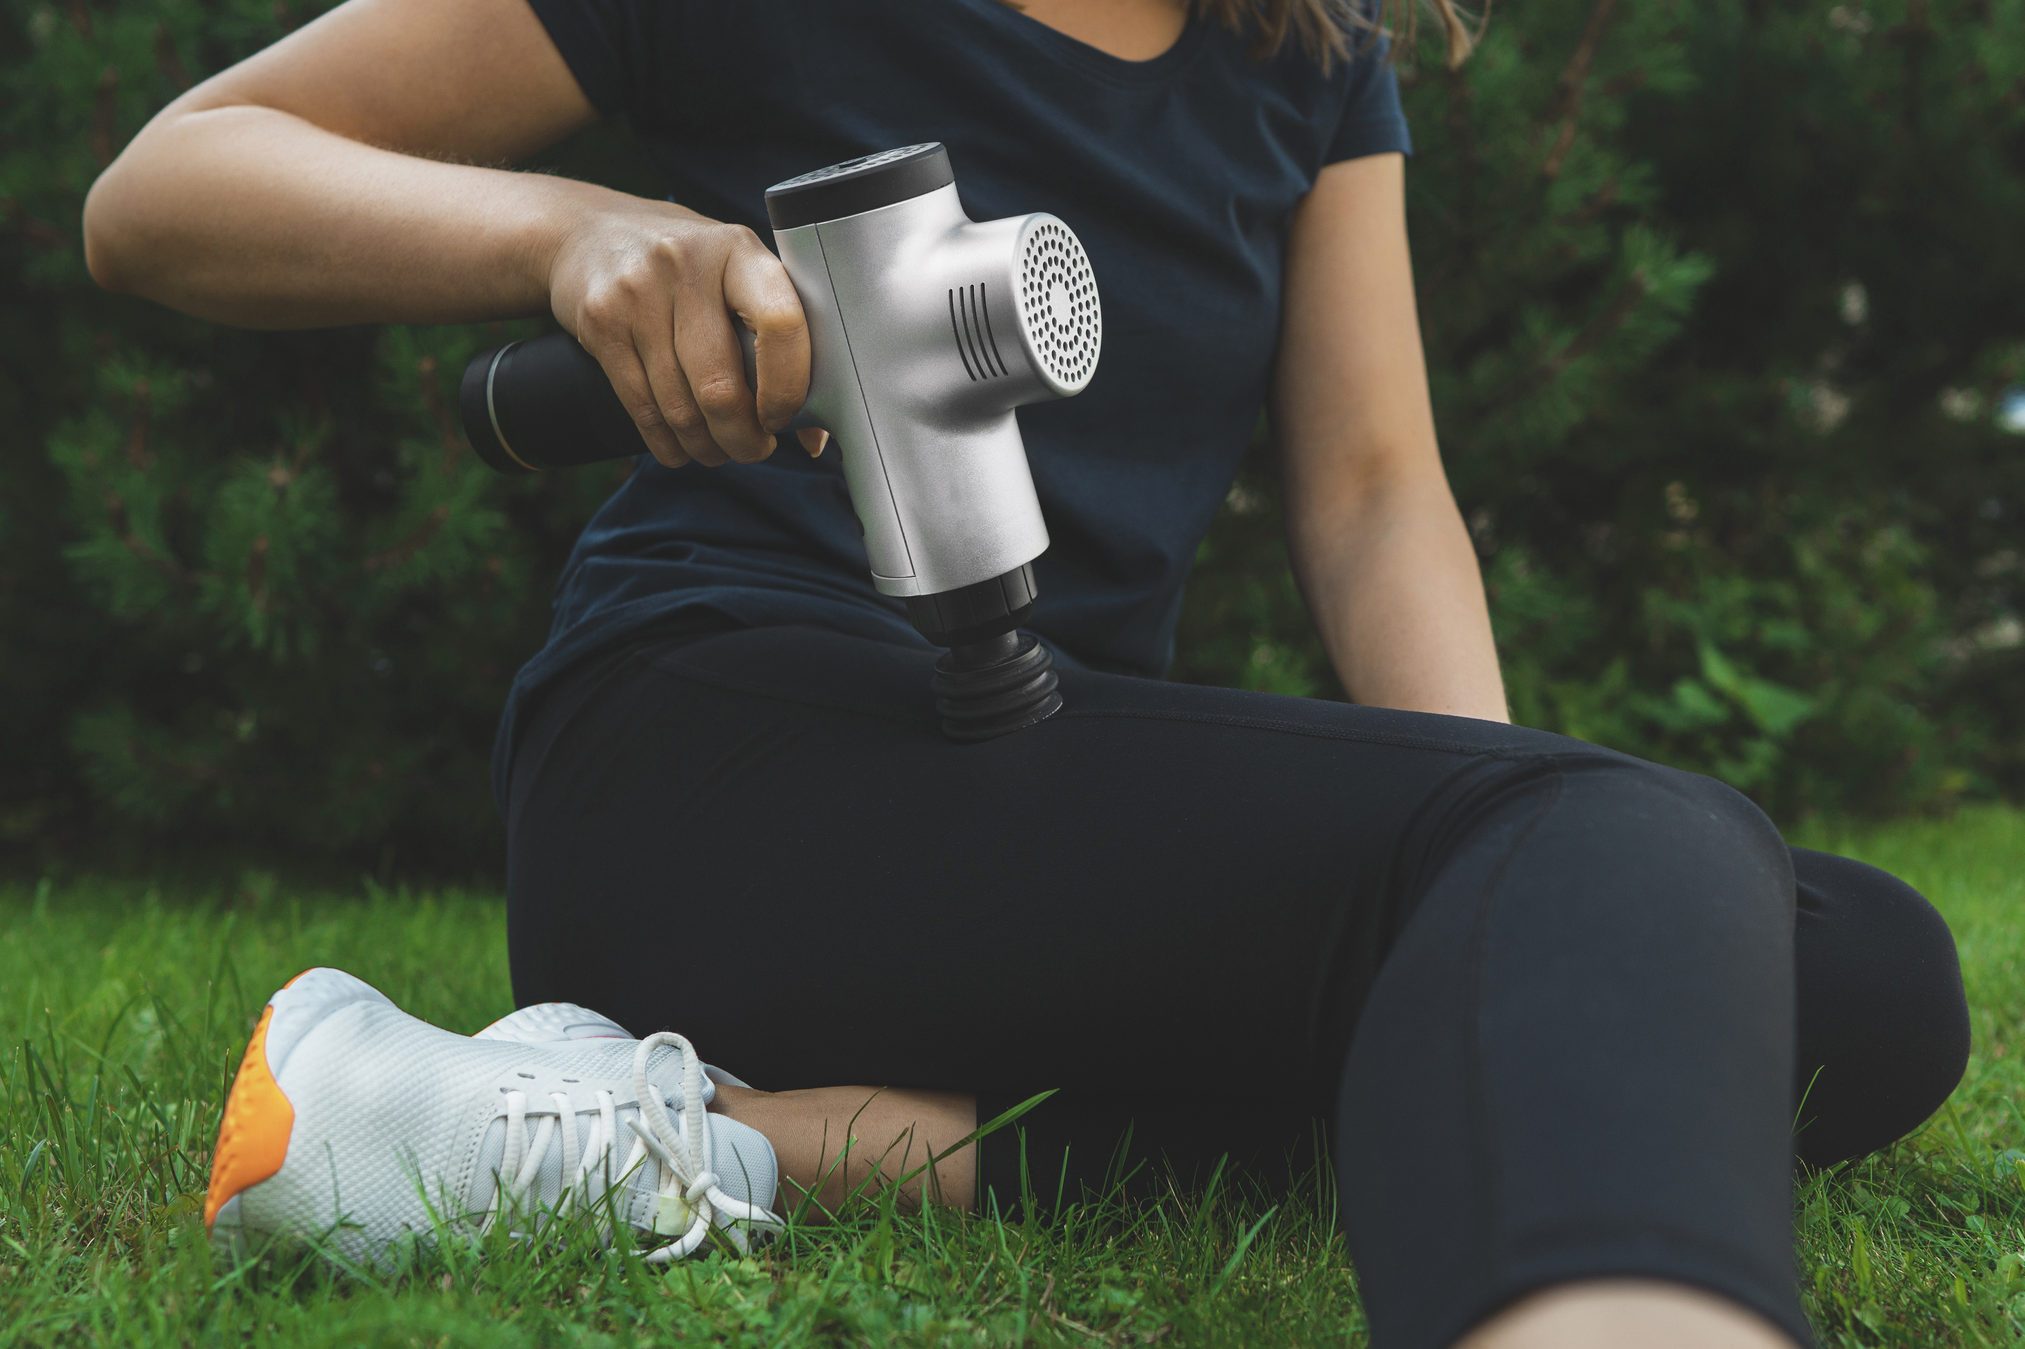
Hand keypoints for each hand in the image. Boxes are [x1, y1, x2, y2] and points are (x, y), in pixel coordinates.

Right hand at [544, 196, 823, 467]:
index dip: (786, 387)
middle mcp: (686, 264)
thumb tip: (814, 433)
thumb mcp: (736, 275)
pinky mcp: (600, 322)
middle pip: (720, 385)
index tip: (783, 416)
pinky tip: (682, 448)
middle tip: (752, 449)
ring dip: (705, 445)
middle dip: (742, 437)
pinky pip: (641, 407)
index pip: (780, 323)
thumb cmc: (687, 266)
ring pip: (679, 406)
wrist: (590, 231)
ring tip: (718, 450)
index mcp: (740, 251)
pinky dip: (667, 443)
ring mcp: (637, 292)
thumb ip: (778, 338)